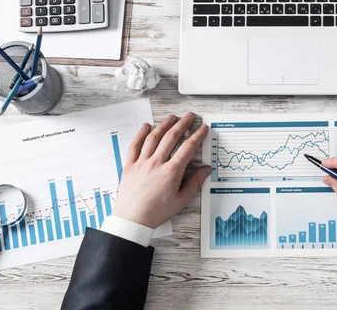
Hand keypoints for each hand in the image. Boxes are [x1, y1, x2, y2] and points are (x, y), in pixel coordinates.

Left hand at [113, 113, 210, 228]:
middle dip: (183, 124)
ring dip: (164, 124)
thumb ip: (195, 182)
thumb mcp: (181, 200)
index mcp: (171, 172)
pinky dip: (141, 133)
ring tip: (172, 117)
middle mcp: (156, 163)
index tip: (203, 128)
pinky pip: (135, 145)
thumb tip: (206, 169)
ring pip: (154, 137)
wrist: (132, 220)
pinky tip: (147, 126)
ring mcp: (142, 162)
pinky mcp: (130, 165)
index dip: (197, 135)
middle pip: (171, 137)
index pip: (188, 147)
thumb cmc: (156, 212)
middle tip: (190, 116)